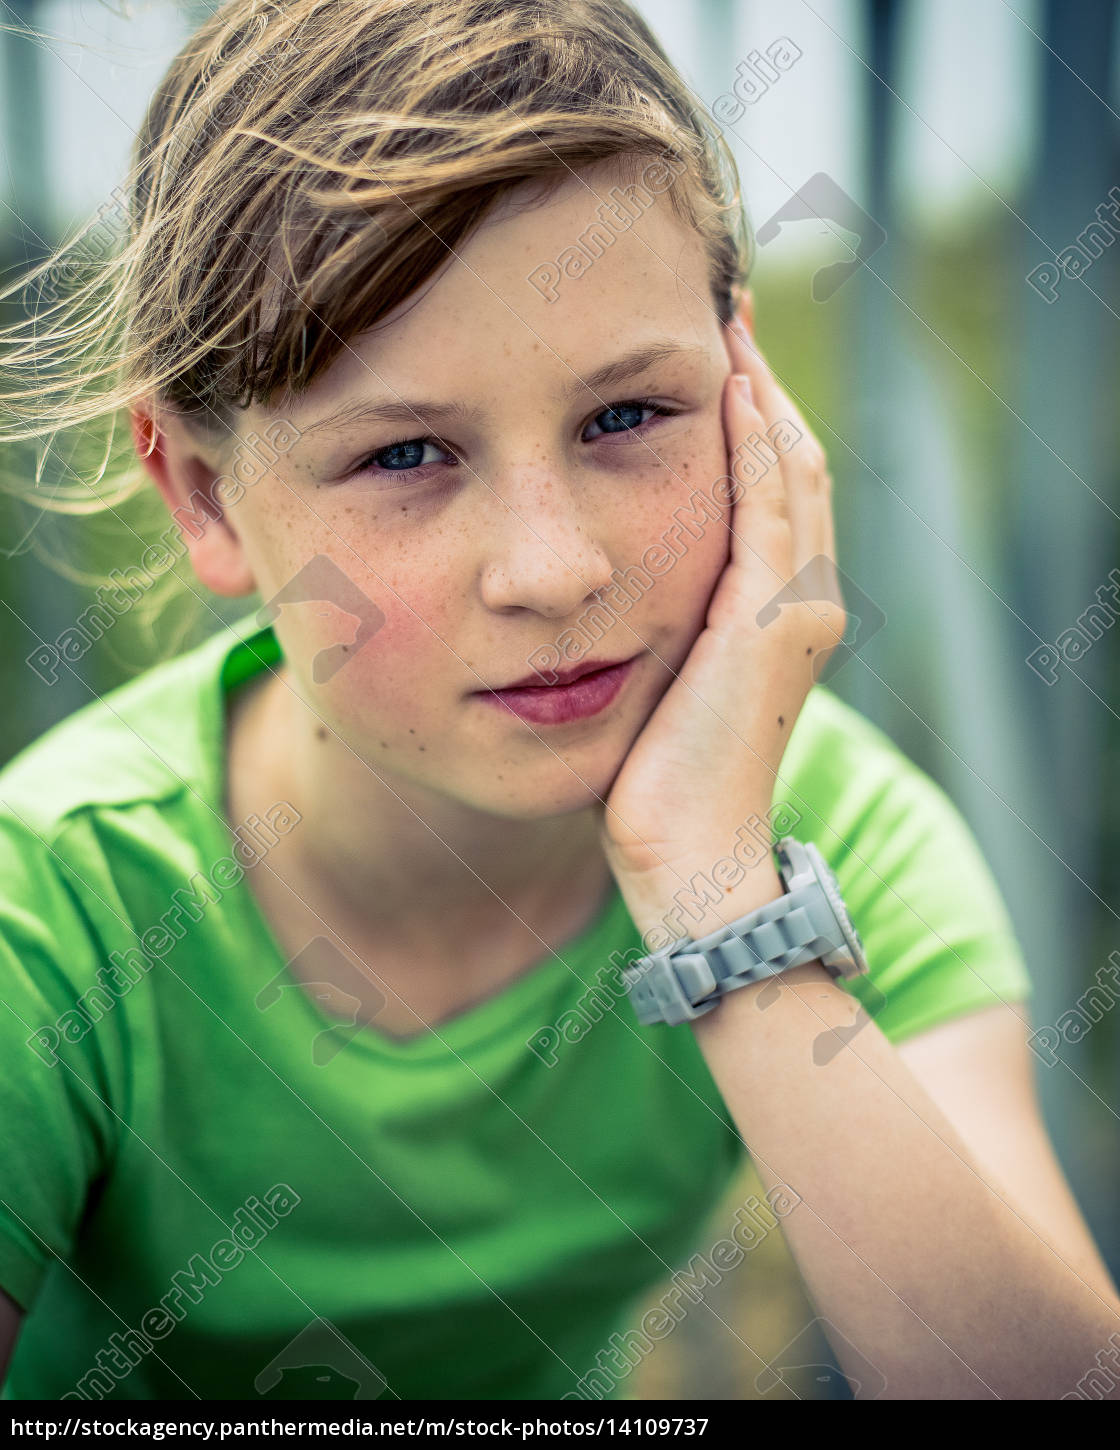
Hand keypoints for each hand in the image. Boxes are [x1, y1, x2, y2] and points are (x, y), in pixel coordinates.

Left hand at [597, 295, 845, 934]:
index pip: (770, 484)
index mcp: (774, 608)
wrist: (689, 856)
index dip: (747, 414)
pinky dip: (754, 441)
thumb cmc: (658, 782)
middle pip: (790, 457)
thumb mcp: (658, 681)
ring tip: (728, 321)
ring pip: (790, 466)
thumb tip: (597, 583)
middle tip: (727, 308)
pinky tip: (728, 385)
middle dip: (759, 380)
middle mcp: (802, 596)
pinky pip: (770, 504)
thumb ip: (655, 622)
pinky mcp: (773, 618)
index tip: (711, 352)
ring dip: (760, 389)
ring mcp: (797, 605)